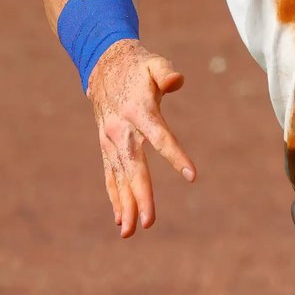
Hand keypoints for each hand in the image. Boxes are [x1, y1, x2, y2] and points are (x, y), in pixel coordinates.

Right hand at [87, 39, 196, 237]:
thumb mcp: (153, 62)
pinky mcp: (106, 146)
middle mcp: (121, 130)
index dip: (176, 155)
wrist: (102, 64)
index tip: (192, 176)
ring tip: (130, 232)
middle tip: (150, 222)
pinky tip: (121, 220)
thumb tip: (178, 81)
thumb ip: (166, 72)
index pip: (160, 136)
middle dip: (141, 195)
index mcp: (138, 110)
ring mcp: (110, 141)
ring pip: (119, 177)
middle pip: (133, 167)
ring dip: (125, 205)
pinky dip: (115, 197)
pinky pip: (111, 176)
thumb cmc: (137, 66)